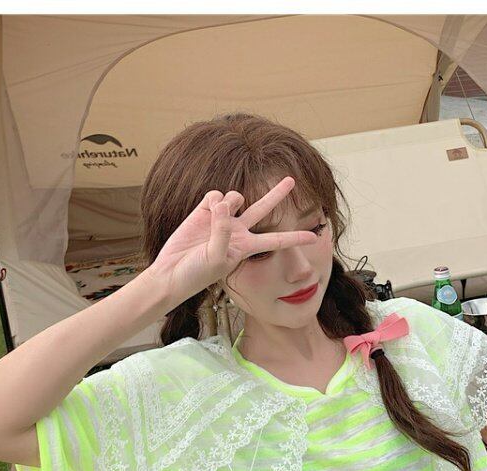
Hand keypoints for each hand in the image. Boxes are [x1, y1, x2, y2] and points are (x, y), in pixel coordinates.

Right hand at [147, 176, 320, 302]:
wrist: (172, 273)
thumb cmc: (197, 274)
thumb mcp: (216, 259)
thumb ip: (222, 232)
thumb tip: (223, 203)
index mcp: (246, 247)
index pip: (276, 240)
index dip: (295, 237)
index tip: (314, 237)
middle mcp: (237, 231)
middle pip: (263, 208)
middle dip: (277, 193)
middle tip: (291, 180)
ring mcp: (221, 219)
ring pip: (235, 196)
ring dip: (230, 200)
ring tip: (218, 214)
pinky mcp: (204, 211)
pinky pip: (215, 195)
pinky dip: (213, 200)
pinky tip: (207, 211)